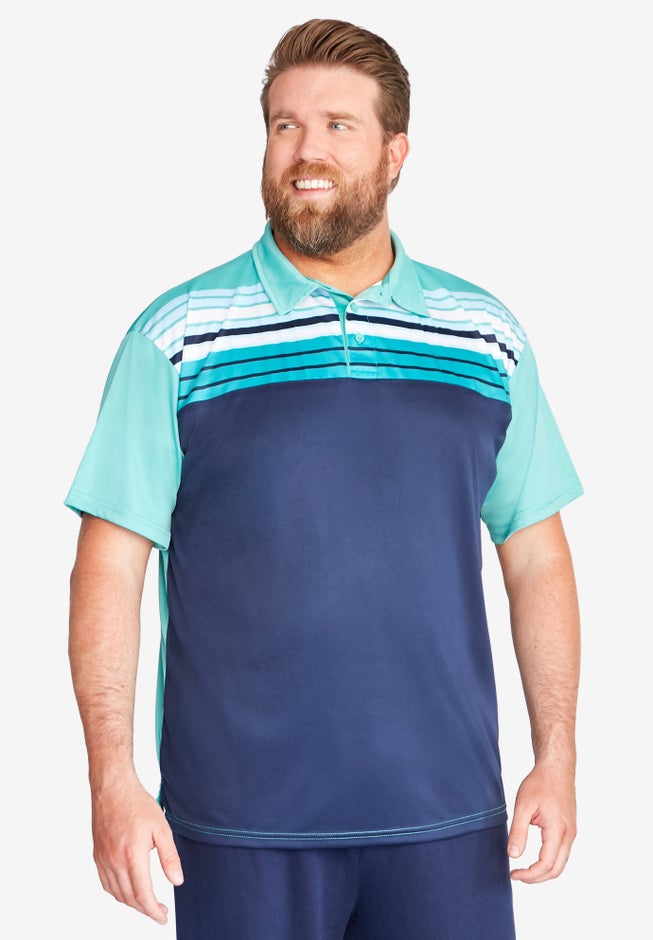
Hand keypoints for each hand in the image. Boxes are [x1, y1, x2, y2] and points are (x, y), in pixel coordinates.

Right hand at [91, 776, 183, 922]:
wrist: (112, 788)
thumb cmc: (137, 804)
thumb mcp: (162, 828)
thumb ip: (169, 857)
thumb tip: (177, 881)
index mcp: (132, 855)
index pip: (143, 894)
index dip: (153, 911)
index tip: (162, 917)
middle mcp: (114, 861)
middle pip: (129, 898)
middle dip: (145, 910)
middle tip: (158, 912)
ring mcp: (103, 859)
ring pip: (116, 893)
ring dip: (132, 903)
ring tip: (146, 903)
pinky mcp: (97, 855)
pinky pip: (106, 883)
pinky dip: (117, 893)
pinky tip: (127, 890)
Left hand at [507, 762, 575, 882]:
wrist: (556, 768)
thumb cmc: (540, 783)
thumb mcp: (523, 805)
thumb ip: (518, 831)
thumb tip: (513, 855)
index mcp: (557, 830)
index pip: (545, 864)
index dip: (529, 874)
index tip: (513, 873)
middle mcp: (568, 835)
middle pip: (556, 870)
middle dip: (536, 878)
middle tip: (517, 875)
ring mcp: (571, 833)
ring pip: (561, 864)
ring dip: (543, 872)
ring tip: (524, 870)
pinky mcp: (569, 830)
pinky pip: (562, 854)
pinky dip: (549, 862)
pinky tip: (535, 858)